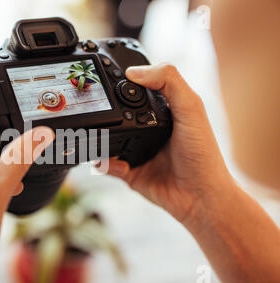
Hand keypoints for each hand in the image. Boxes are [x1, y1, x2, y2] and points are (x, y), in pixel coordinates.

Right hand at [97, 63, 234, 223]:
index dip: (122, 85)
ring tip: (96, 139)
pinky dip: (103, 163)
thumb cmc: (203, 154)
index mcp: (162, 112)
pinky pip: (107, 166)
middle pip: (116, 116)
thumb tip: (134, 71)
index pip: (137, 92)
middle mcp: (147, 130)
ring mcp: (136, 152)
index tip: (105, 79)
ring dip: (98, 140)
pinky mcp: (129, 173)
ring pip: (106, 141)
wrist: (200, 196)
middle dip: (103, 114)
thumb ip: (168, 81)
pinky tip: (110, 162)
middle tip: (94, 110)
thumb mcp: (191, 108)